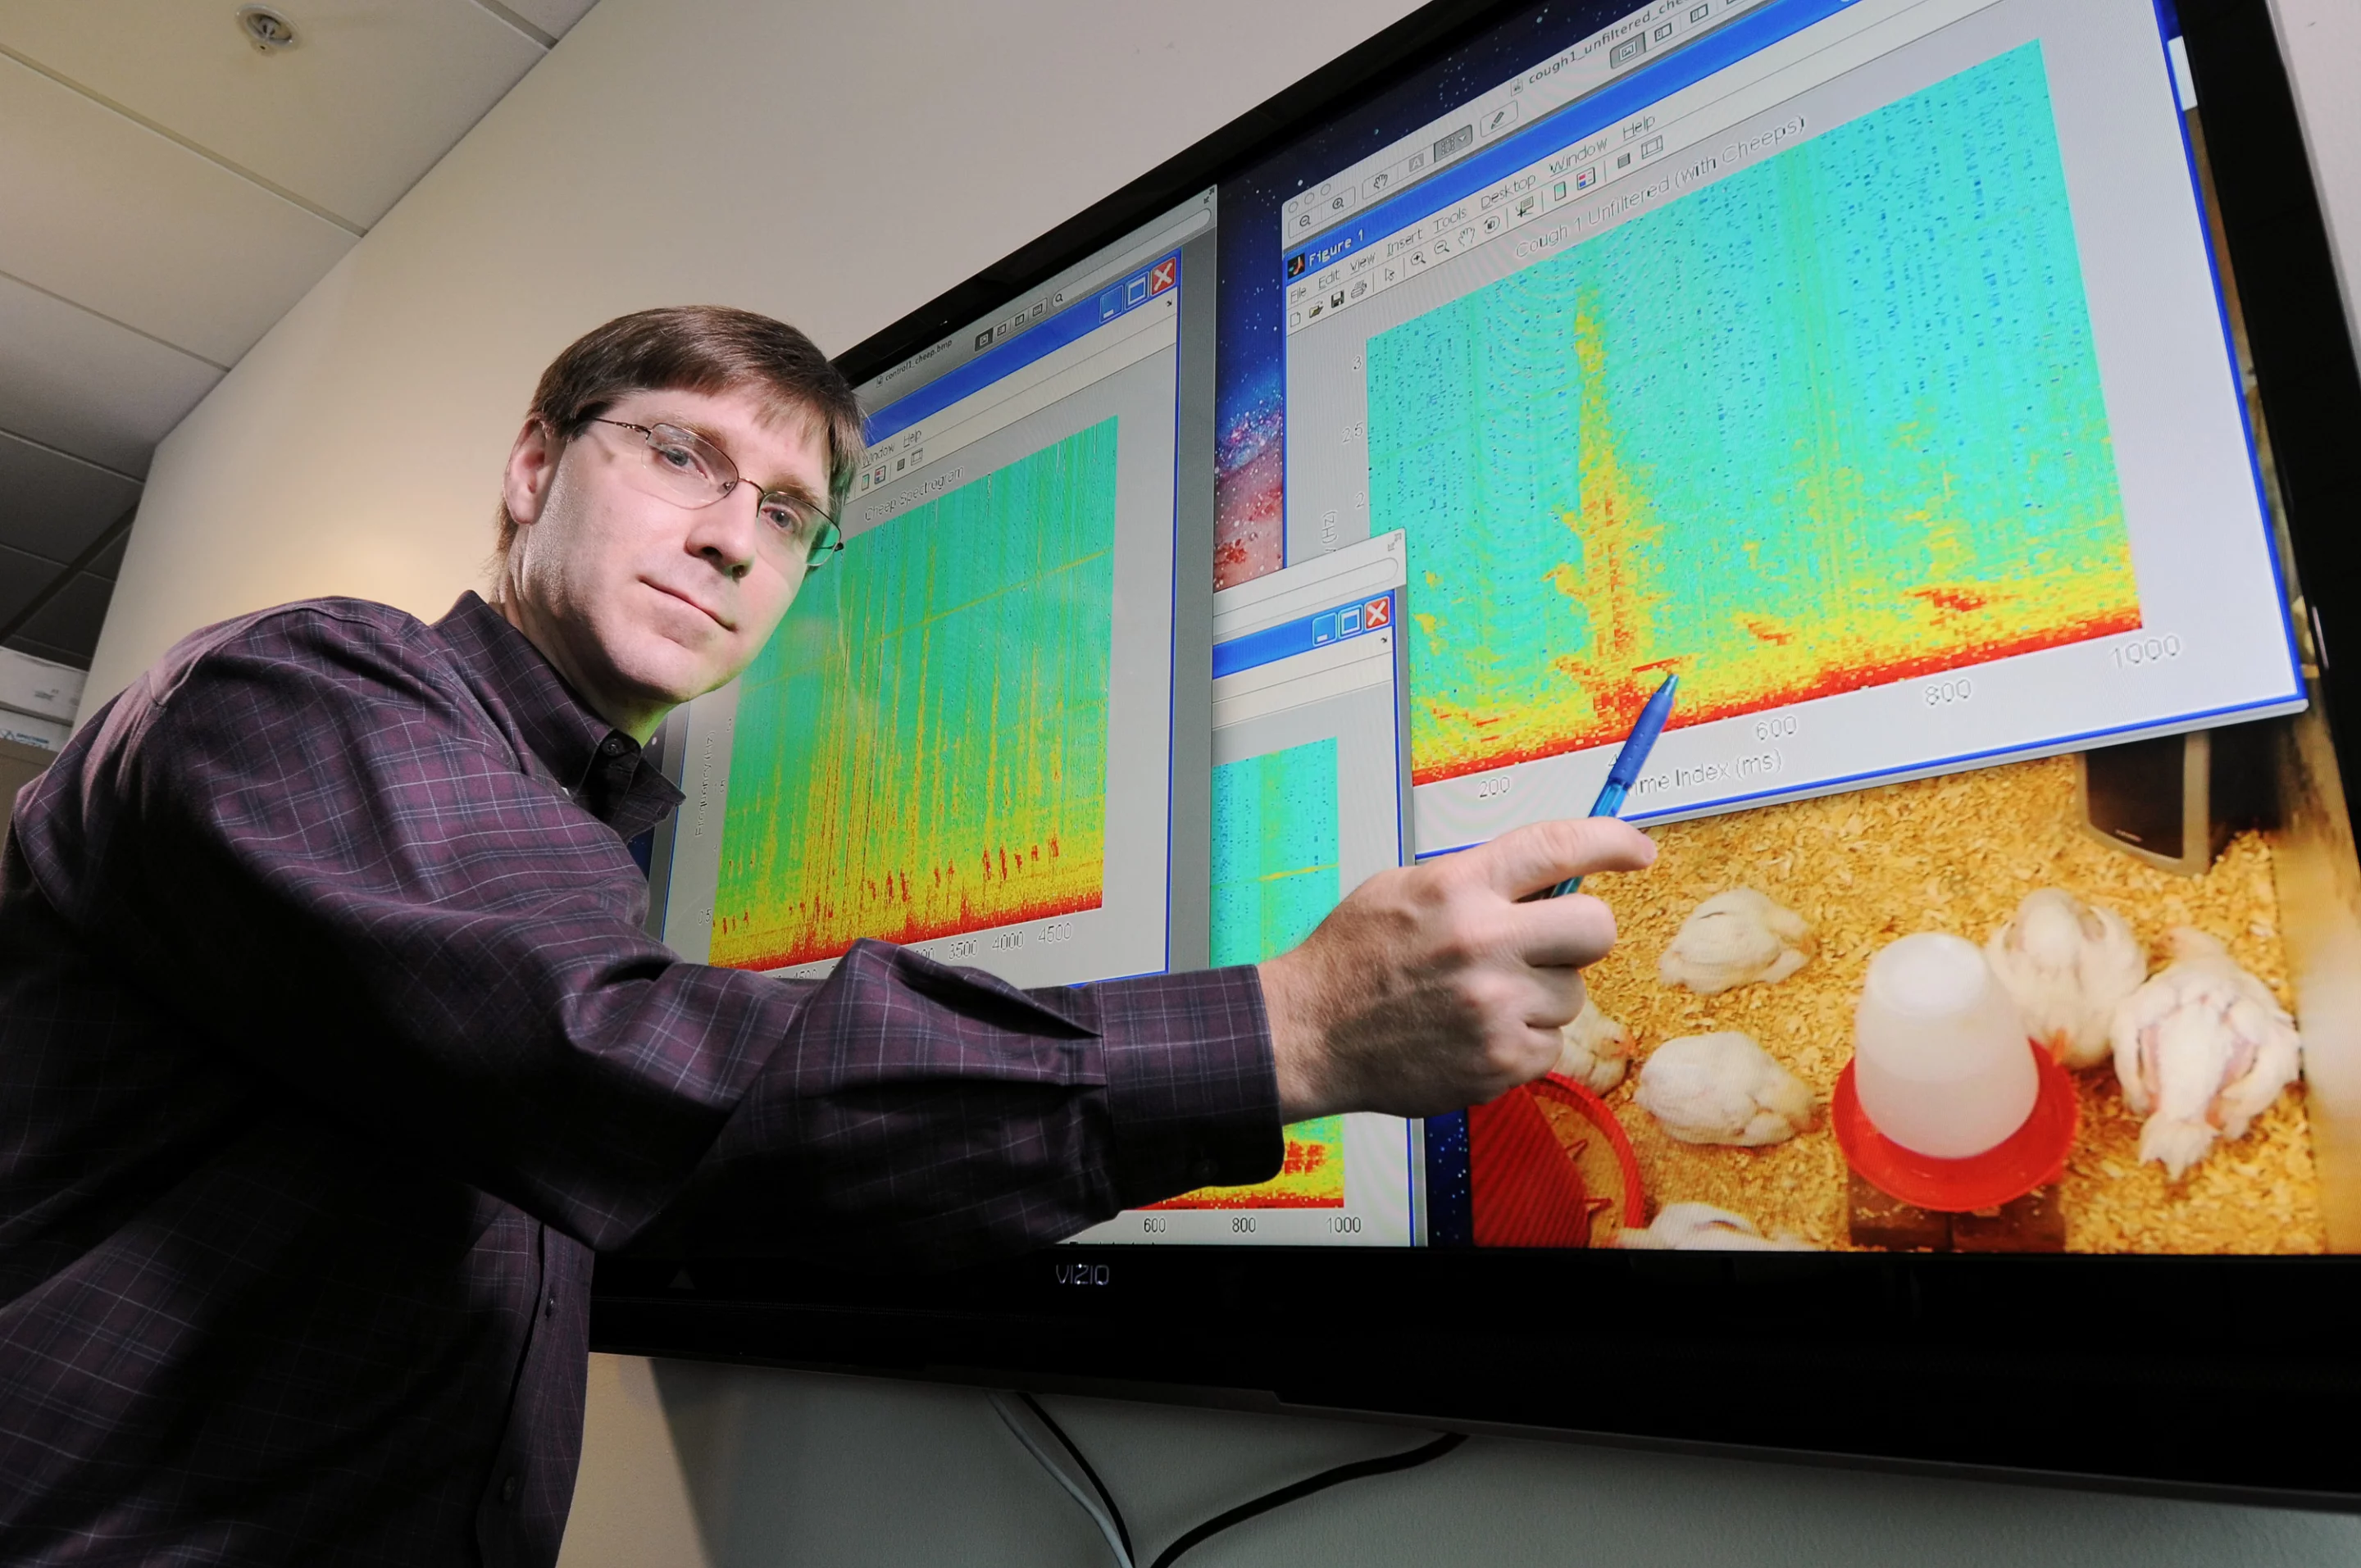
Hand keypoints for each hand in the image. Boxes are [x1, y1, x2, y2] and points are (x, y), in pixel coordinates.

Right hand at [1257, 818, 1655, 1120]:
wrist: (1309, 1034)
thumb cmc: (1352, 960)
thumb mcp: (1403, 888)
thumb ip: (1476, 879)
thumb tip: (1547, 877)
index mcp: (1459, 888)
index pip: (1558, 846)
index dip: (1612, 842)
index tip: (1637, 850)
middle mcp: (1483, 942)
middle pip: (1595, 927)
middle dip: (1579, 934)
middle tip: (1547, 945)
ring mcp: (1495, 1007)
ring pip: (1572, 993)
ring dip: (1540, 996)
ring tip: (1481, 999)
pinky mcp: (1499, 1061)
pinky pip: (1550, 1045)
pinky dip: (1521, 1042)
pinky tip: (1475, 1034)